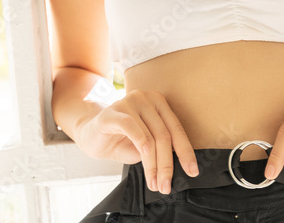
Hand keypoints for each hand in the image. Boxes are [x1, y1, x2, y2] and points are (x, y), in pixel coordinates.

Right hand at [76, 88, 199, 193]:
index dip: (185, 151)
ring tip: (154, 182)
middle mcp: (146, 98)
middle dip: (167, 164)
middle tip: (167, 185)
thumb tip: (177, 166)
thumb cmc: (120, 140)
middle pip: (164, 134)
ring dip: (153, 163)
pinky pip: (130, 125)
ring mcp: (129, 102)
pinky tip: (144, 155)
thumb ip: (159, 149)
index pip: (176, 129)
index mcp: (158, 103)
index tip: (192, 171)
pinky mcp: (112, 111)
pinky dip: (140, 140)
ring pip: (149, 135)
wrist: (91, 135)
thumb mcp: (144, 146)